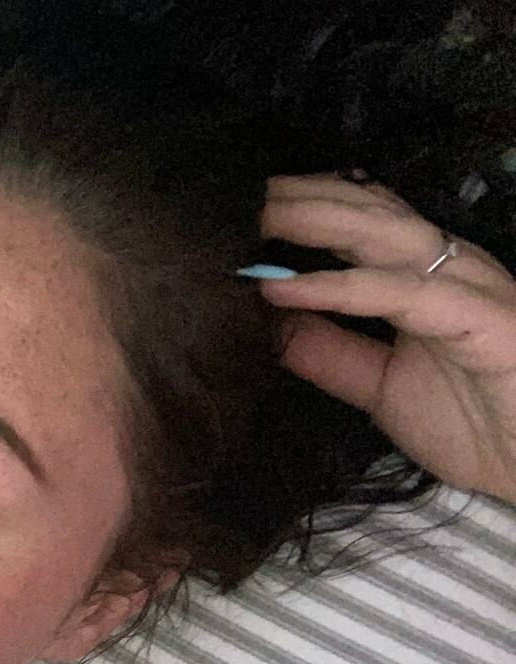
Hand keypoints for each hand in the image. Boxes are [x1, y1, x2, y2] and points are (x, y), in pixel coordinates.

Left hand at [256, 172, 515, 506]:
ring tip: (249, 218)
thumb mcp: (380, 388)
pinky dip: (339, 287)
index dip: (300, 208)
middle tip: (230, 193)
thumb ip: (332, 355)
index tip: (236, 208)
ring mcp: (466, 288)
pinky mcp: (479, 319)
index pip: (357, 223)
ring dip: (310, 222)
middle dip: (297, 198)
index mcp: (425, 278)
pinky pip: (400, 294)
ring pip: (380, 235)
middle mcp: (446, 269)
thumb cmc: (478, 424)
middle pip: (363, 213)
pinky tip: (284, 289)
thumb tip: (274, 323)